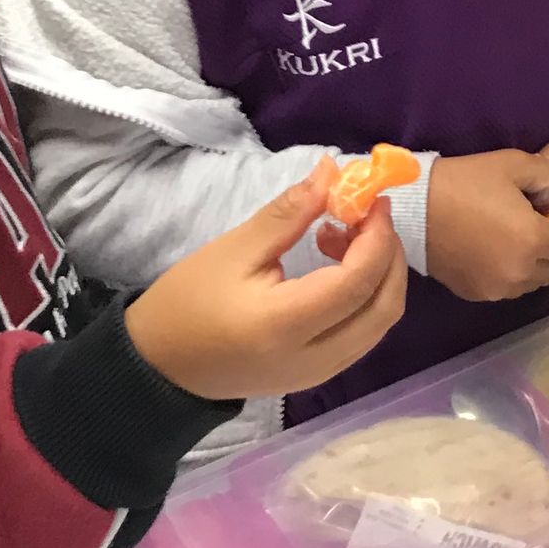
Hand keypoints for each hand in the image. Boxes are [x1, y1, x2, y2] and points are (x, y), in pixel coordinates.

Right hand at [125, 160, 407, 400]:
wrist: (159, 367)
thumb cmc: (187, 303)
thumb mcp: (234, 249)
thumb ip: (289, 213)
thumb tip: (333, 170)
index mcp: (285, 326)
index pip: (358, 282)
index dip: (378, 237)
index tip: (374, 201)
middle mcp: (313, 359)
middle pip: (384, 307)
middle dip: (389, 255)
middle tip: (370, 216)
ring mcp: (319, 374)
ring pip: (379, 323)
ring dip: (379, 276)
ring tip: (342, 237)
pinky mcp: (317, 377)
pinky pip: (363, 334)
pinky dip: (365, 298)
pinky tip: (335, 268)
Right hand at [426, 150, 548, 299]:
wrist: (413, 209)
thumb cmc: (464, 182)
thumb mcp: (513, 164)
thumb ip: (547, 175)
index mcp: (534, 240)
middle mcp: (520, 271)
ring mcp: (496, 287)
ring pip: (533, 284)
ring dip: (544, 275)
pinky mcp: (475, 293)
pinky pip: (508, 289)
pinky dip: (518, 280)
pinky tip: (518, 270)